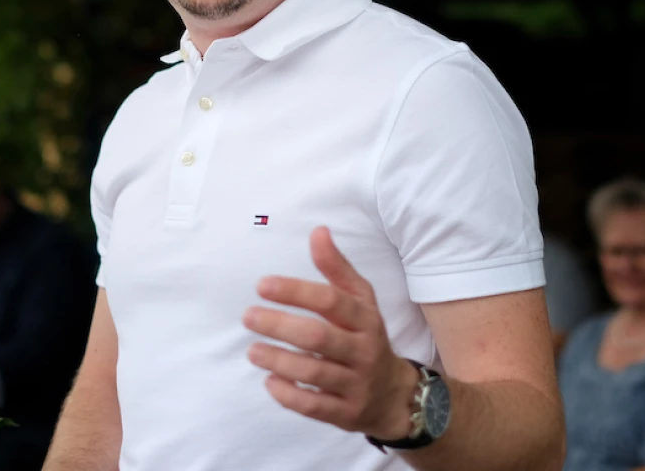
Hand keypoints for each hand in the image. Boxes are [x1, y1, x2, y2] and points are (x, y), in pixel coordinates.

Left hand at [243, 225, 420, 440]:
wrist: (395, 395)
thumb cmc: (367, 338)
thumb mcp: (361, 301)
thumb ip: (337, 268)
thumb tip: (318, 231)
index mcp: (365, 320)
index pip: (331, 301)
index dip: (296, 291)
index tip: (262, 284)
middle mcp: (363, 351)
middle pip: (319, 338)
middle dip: (280, 326)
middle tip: (248, 316)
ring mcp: (356, 384)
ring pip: (314, 374)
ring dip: (279, 361)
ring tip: (252, 351)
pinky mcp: (347, 414)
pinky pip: (315, 407)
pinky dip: (289, 395)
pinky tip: (269, 382)